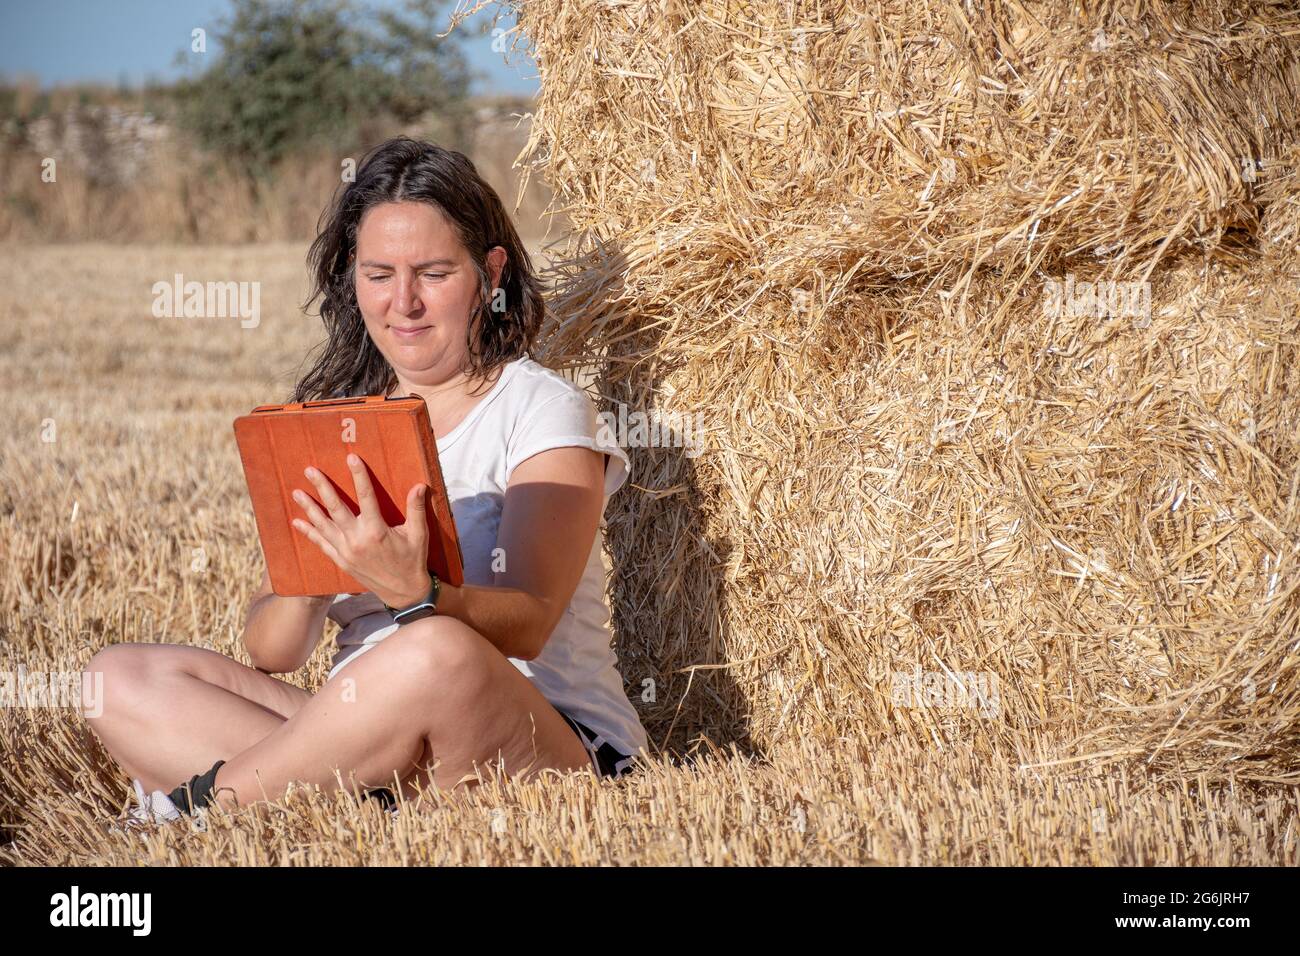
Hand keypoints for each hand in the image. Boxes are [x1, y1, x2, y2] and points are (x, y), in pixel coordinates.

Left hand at [290, 453, 431, 607]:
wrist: (404, 592)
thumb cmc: (413, 561)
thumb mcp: (419, 535)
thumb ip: (416, 509)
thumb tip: (419, 485)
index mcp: (376, 531)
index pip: (366, 496)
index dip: (359, 476)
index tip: (351, 458)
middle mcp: (357, 540)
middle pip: (336, 508)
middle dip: (322, 487)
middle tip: (310, 470)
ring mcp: (346, 552)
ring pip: (323, 525)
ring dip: (309, 508)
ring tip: (296, 492)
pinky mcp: (342, 561)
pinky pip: (321, 544)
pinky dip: (309, 532)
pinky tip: (298, 522)